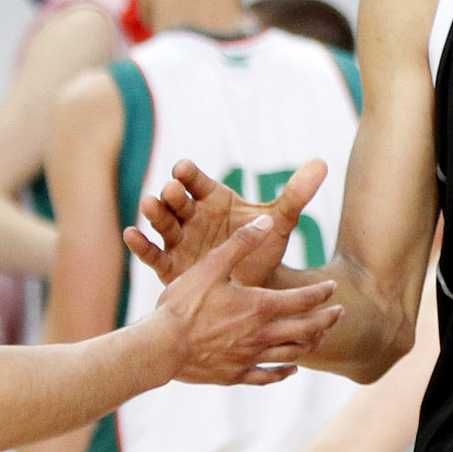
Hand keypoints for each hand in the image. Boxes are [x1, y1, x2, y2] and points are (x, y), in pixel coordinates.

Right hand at [126, 159, 325, 288]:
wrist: (255, 288)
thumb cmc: (263, 250)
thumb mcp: (279, 223)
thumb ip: (295, 195)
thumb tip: (321, 163)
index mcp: (213, 200)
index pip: (197, 182)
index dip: (189, 175)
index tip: (183, 168)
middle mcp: (193, 217)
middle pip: (178, 201)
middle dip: (172, 195)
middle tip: (170, 191)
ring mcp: (179, 241)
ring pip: (162, 224)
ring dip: (154, 214)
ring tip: (148, 205)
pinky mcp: (171, 266)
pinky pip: (152, 254)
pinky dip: (141, 245)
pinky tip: (131, 235)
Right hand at [154, 216, 343, 384]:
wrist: (159, 348)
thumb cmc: (182, 305)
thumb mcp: (211, 266)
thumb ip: (239, 244)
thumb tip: (265, 222)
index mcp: (261, 306)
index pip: (305, 299)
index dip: (322, 292)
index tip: (333, 287)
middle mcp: (262, 335)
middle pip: (309, 329)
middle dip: (328, 319)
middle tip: (340, 313)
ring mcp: (250, 358)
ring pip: (292, 353)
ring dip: (311, 343)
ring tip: (320, 336)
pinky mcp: (234, 375)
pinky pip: (268, 376)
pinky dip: (284, 372)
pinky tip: (292, 368)